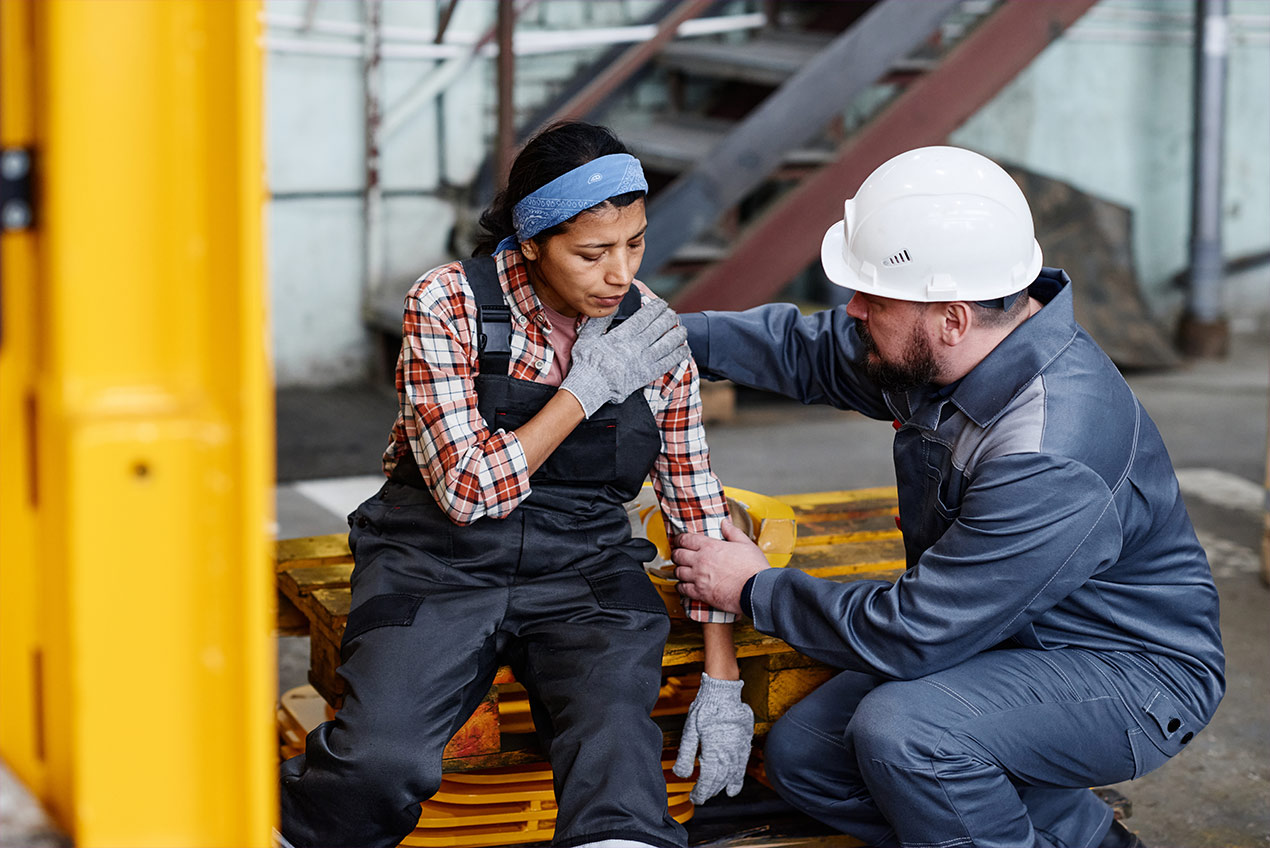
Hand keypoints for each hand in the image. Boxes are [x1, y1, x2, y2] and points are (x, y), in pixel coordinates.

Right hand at [560, 299, 687, 416]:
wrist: (590, 387)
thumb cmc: (586, 362)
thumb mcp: (587, 337)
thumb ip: (599, 322)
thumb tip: (612, 308)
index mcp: (622, 336)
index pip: (644, 317)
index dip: (655, 308)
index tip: (662, 303)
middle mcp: (636, 346)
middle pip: (658, 328)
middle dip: (668, 318)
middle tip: (673, 313)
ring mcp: (643, 361)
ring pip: (667, 344)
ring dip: (677, 335)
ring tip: (682, 329)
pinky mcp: (647, 375)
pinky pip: (667, 363)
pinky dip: (678, 355)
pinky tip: (684, 349)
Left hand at [673, 519, 769, 614]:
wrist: (756, 590)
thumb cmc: (753, 568)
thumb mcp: (745, 544)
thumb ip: (733, 532)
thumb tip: (725, 523)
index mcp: (710, 547)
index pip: (686, 539)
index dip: (679, 539)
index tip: (678, 541)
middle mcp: (701, 561)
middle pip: (678, 555)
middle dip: (676, 554)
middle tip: (678, 555)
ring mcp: (699, 577)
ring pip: (678, 572)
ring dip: (678, 570)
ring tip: (682, 570)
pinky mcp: (700, 593)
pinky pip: (682, 589)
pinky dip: (680, 587)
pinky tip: (683, 586)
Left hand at [673, 672, 753, 803]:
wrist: (723, 692)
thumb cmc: (705, 708)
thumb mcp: (690, 730)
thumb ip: (685, 754)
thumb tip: (681, 774)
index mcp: (713, 749)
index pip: (708, 778)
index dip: (701, 791)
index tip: (694, 798)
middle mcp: (728, 752)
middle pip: (720, 779)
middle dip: (709, 790)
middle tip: (699, 796)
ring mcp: (739, 748)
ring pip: (731, 775)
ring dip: (721, 786)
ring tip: (713, 793)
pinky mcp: (744, 744)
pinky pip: (742, 767)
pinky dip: (737, 779)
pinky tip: (733, 789)